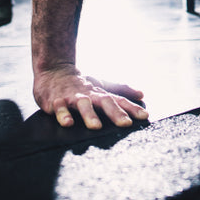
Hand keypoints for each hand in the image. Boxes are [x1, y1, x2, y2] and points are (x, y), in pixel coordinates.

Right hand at [34, 64, 148, 128]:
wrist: (54, 72)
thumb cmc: (81, 85)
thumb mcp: (101, 86)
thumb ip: (120, 91)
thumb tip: (141, 95)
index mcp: (100, 94)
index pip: (119, 100)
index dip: (132, 108)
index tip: (144, 116)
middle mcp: (89, 95)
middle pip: (104, 102)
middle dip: (115, 113)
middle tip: (125, 123)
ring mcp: (72, 97)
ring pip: (82, 104)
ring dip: (89, 115)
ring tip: (96, 127)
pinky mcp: (56, 101)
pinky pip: (59, 108)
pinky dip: (63, 115)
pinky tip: (68, 123)